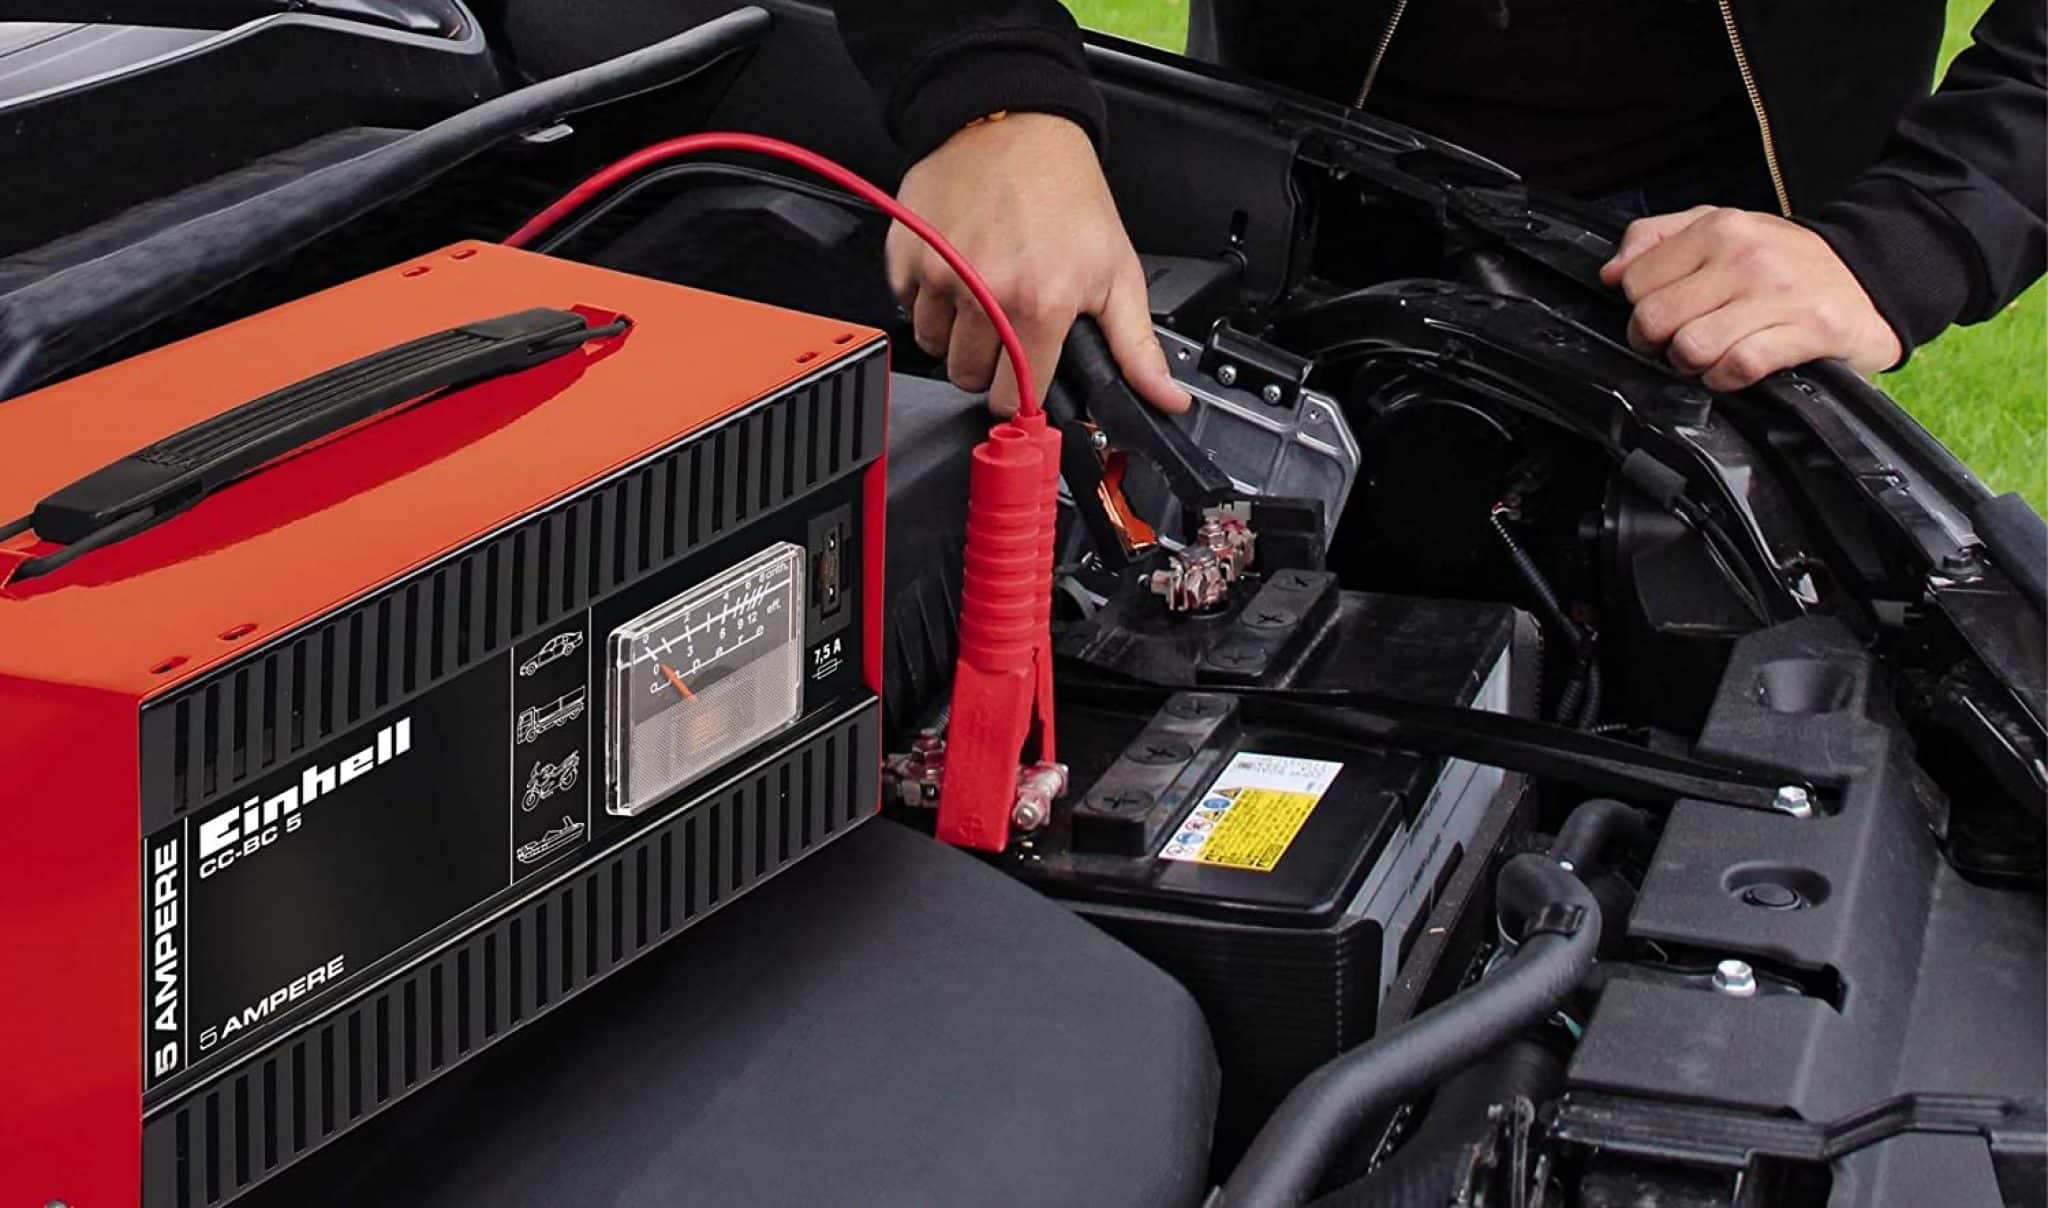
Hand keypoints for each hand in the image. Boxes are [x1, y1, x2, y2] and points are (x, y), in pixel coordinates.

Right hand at [889, 112, 1189, 417]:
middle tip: (1008, 327)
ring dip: (955, 332)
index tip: (1029, 374)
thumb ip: (1136, 346)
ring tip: (982, 295)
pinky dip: (927, 296)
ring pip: (934, 345)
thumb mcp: (1117, 270)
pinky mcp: (905, 254)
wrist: (1016, 124)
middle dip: (988, 365)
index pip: (1014, 397)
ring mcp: (938, 274)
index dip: (1024, 391)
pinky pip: (907, 304)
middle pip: (968, 377)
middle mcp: (985, 294)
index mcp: (1039, 305)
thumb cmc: (1067, 192)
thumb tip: (1165, 399)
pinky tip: (956, 269)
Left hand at [1600, 206, 1900, 390]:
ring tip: (1711, 355)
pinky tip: (1735, 369)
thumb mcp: (1721, 230)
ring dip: (1693, 365)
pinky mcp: (1810, 330)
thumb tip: (1611, 273)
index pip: (1634, 281)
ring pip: (1691, 347)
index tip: (1664, 314)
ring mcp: (1779, 294)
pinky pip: (1738, 367)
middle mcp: (1747, 256)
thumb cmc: (1783, 262)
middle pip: (1654, 319)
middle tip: (1680, 343)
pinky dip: (1727, 378)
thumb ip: (1657, 239)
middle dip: (1658, 343)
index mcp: (1719, 228)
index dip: (1639, 308)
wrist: (1872, 274)